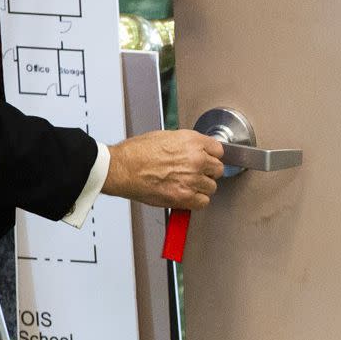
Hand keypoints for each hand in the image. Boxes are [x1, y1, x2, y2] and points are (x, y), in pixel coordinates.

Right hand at [102, 130, 224, 208]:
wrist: (121, 168)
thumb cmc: (136, 153)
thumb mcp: (165, 137)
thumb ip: (185, 145)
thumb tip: (195, 150)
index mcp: (191, 141)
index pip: (218, 150)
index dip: (211, 156)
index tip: (208, 160)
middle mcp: (195, 159)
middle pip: (218, 169)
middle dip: (208, 172)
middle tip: (196, 174)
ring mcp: (191, 179)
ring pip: (211, 187)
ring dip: (201, 187)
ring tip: (187, 185)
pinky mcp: (184, 196)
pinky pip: (203, 202)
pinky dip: (196, 201)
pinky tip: (187, 195)